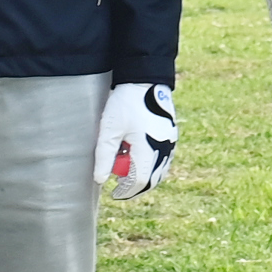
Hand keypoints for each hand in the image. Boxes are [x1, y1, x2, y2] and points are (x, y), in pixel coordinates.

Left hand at [95, 80, 175, 198]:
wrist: (145, 79)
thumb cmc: (125, 103)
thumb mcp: (110, 130)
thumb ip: (105, 156)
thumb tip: (100, 180)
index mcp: (149, 148)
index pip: (140, 181)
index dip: (126, 191)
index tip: (113, 192)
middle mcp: (164, 148)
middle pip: (152, 179)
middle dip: (135, 186)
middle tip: (119, 184)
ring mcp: (170, 142)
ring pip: (159, 171)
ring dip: (143, 176)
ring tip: (125, 169)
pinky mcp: (171, 135)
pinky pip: (163, 159)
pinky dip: (151, 165)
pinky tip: (137, 156)